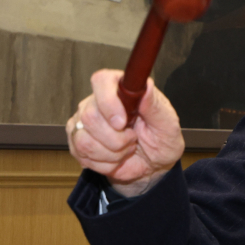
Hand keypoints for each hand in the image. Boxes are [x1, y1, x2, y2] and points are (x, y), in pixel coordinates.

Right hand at [67, 69, 184, 196]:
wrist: (154, 162)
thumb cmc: (162, 138)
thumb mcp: (167, 122)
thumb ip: (154, 105)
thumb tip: (146, 86)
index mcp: (121, 89)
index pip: (101, 81)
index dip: (108, 102)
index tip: (122, 122)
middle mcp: (98, 102)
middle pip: (89, 116)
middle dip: (116, 138)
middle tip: (132, 139)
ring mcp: (83, 122)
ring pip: (84, 140)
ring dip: (112, 153)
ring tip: (126, 148)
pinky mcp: (77, 142)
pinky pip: (83, 155)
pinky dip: (106, 163)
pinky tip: (117, 157)